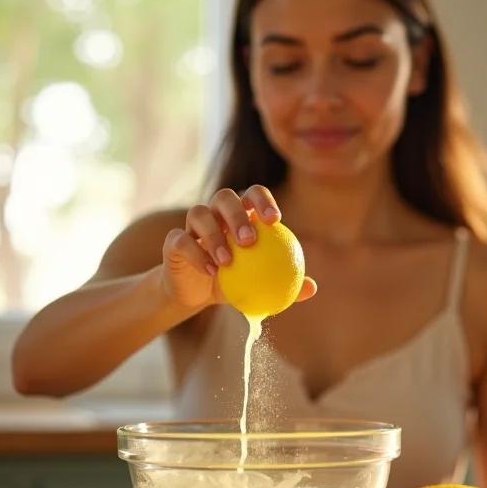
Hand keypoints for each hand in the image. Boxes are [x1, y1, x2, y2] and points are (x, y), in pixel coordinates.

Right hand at [160, 185, 316, 309]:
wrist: (195, 293)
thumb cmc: (234, 282)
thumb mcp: (260, 284)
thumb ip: (285, 283)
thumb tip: (312, 288)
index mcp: (240, 213)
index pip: (253, 194)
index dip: (263, 200)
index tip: (275, 220)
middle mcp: (215, 212)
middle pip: (224, 197)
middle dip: (238, 213)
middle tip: (250, 240)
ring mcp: (192, 224)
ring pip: (199, 213)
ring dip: (214, 235)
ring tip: (228, 260)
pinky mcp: (174, 241)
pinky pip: (181, 240)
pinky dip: (196, 254)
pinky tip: (211, 270)